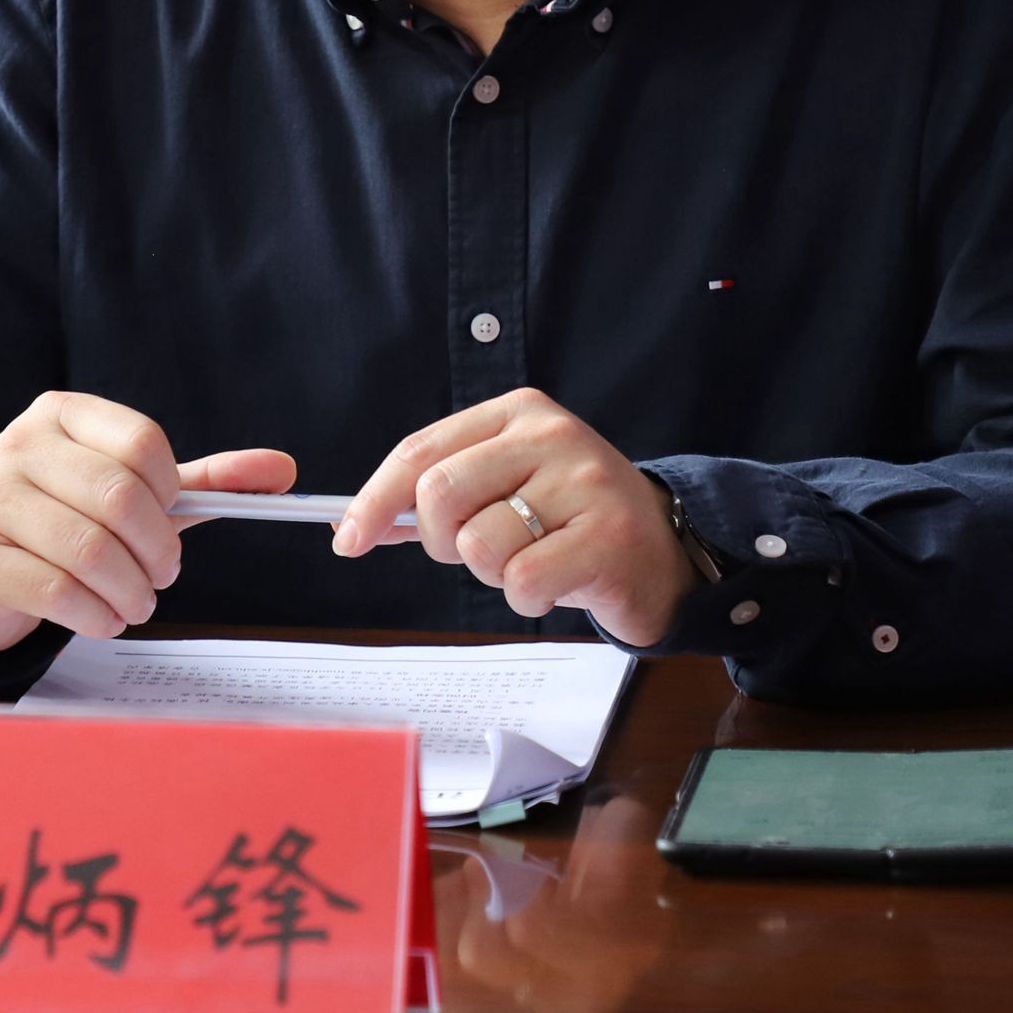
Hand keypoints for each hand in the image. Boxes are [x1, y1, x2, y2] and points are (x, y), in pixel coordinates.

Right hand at [0, 390, 295, 654]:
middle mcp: (19, 447)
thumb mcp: (131, 493)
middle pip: (119, 497)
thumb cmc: (64, 522)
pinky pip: (57, 590)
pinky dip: (97, 615)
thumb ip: (202, 482)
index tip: (172, 522)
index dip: (171, 492)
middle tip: (164, 575)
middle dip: (158, 550)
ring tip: (136, 603)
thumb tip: (284, 469)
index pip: (141, 441)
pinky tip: (104, 619)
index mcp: (62, 416)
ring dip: (131, 590)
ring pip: (90, 549)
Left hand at [331, 388, 700, 645]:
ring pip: (479, 545)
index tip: (348, 539)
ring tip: (533, 562)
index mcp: (519, 413)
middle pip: (440, 494)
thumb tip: (365, 521)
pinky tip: (558, 583)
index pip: (421, 452)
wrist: (664, 553)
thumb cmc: (570, 523)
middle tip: (476, 555)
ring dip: (493, 575)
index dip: (375, 500)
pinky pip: (522, 582)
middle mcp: (552, 435)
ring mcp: (585, 481)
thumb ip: (444, 493)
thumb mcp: (508, 486)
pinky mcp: (608, 535)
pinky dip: (528, 599)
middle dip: (440, 542)